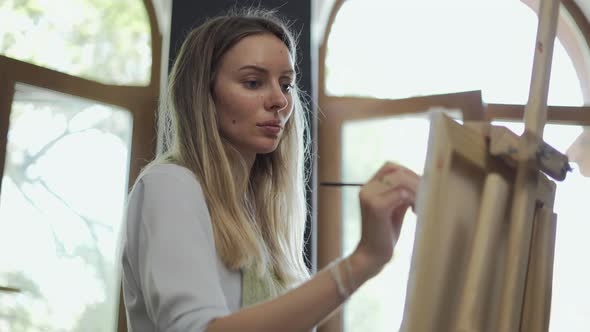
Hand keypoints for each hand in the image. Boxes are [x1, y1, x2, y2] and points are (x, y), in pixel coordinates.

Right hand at [353, 162, 420, 277]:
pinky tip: (416, 212)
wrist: (373, 255)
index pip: (390, 167)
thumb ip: (402, 193)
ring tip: (421, 206)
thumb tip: (422, 179)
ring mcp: (369, 197)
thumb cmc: (385, 233)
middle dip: (415, 181)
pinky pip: (401, 194)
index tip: (422, 188)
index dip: (409, 172)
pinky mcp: (376, 207)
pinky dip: (413, 200)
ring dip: (416, 191)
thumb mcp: (395, 208)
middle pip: (396, 171)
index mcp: (368, 187)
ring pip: (400, 180)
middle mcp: (366, 189)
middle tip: (427, 196)